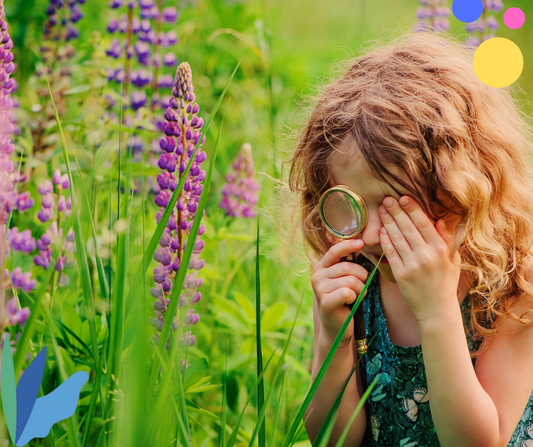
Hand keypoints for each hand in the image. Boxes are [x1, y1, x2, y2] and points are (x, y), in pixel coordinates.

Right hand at [311, 239, 368, 346]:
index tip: (361, 243)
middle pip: (348, 267)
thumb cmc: (345, 301)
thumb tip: (359, 241)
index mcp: (321, 267)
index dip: (349, 245)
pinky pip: (348, 292)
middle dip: (362, 276)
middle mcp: (317, 276)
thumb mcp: (344, 279)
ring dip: (361, 289)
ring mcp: (319, 289)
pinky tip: (351, 303)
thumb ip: (347, 263)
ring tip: (356, 296)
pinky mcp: (325, 302)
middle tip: (361, 287)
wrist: (337, 328)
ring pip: (351, 280)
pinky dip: (356, 297)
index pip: (335, 251)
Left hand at [378, 196, 461, 322]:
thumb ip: (447, 239)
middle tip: (387, 199)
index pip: (424, 223)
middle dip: (396, 211)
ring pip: (397, 238)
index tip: (404, 197)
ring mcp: (412, 265)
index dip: (412, 209)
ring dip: (388, 222)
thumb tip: (439, 219)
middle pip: (408, 227)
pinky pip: (390, 253)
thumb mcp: (453, 260)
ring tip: (382, 210)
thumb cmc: (445, 282)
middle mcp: (426, 256)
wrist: (436, 310)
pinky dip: (385, 240)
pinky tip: (380, 230)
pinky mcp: (400, 274)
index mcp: (441, 249)